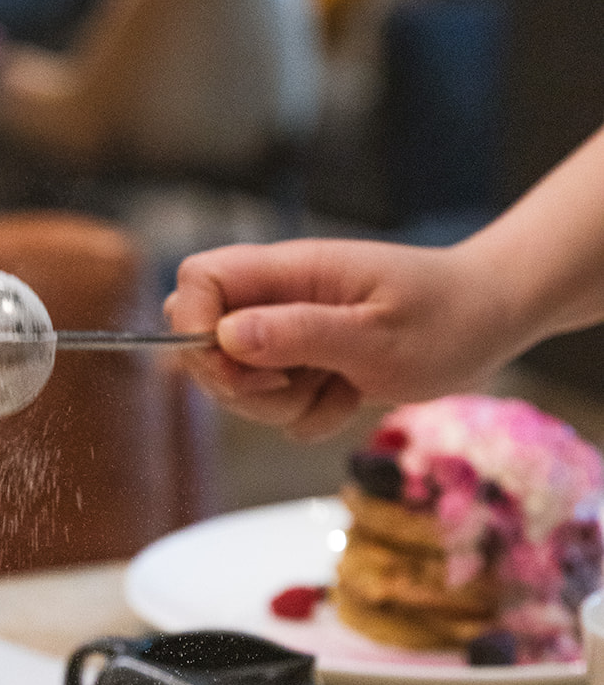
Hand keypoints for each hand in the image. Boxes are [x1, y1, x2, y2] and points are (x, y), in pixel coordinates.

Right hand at [164, 238, 514, 439]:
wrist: (491, 320)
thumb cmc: (446, 316)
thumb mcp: (377, 335)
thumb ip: (300, 334)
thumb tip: (225, 335)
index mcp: (288, 270)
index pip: (196, 281)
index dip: (194, 327)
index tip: (238, 366)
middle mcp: (278, 298)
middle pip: (203, 343)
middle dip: (240, 385)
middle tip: (298, 384)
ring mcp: (289, 333)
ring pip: (237, 385)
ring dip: (282, 406)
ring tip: (342, 384)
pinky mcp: (304, 365)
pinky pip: (277, 408)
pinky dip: (311, 414)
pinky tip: (352, 393)